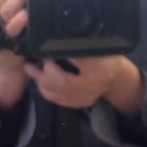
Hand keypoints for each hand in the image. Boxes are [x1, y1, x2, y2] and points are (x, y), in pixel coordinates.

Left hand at [26, 54, 142, 112]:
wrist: (116, 76)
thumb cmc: (107, 60)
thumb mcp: (97, 50)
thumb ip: (77, 49)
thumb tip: (56, 43)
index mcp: (95, 76)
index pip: (70, 71)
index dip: (52, 64)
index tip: (44, 53)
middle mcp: (88, 91)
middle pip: (59, 85)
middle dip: (42, 74)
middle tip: (29, 64)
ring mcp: (82, 100)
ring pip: (56, 94)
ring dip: (41, 82)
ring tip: (32, 70)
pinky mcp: (78, 103)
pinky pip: (57, 100)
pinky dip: (46, 91)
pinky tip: (42, 82)